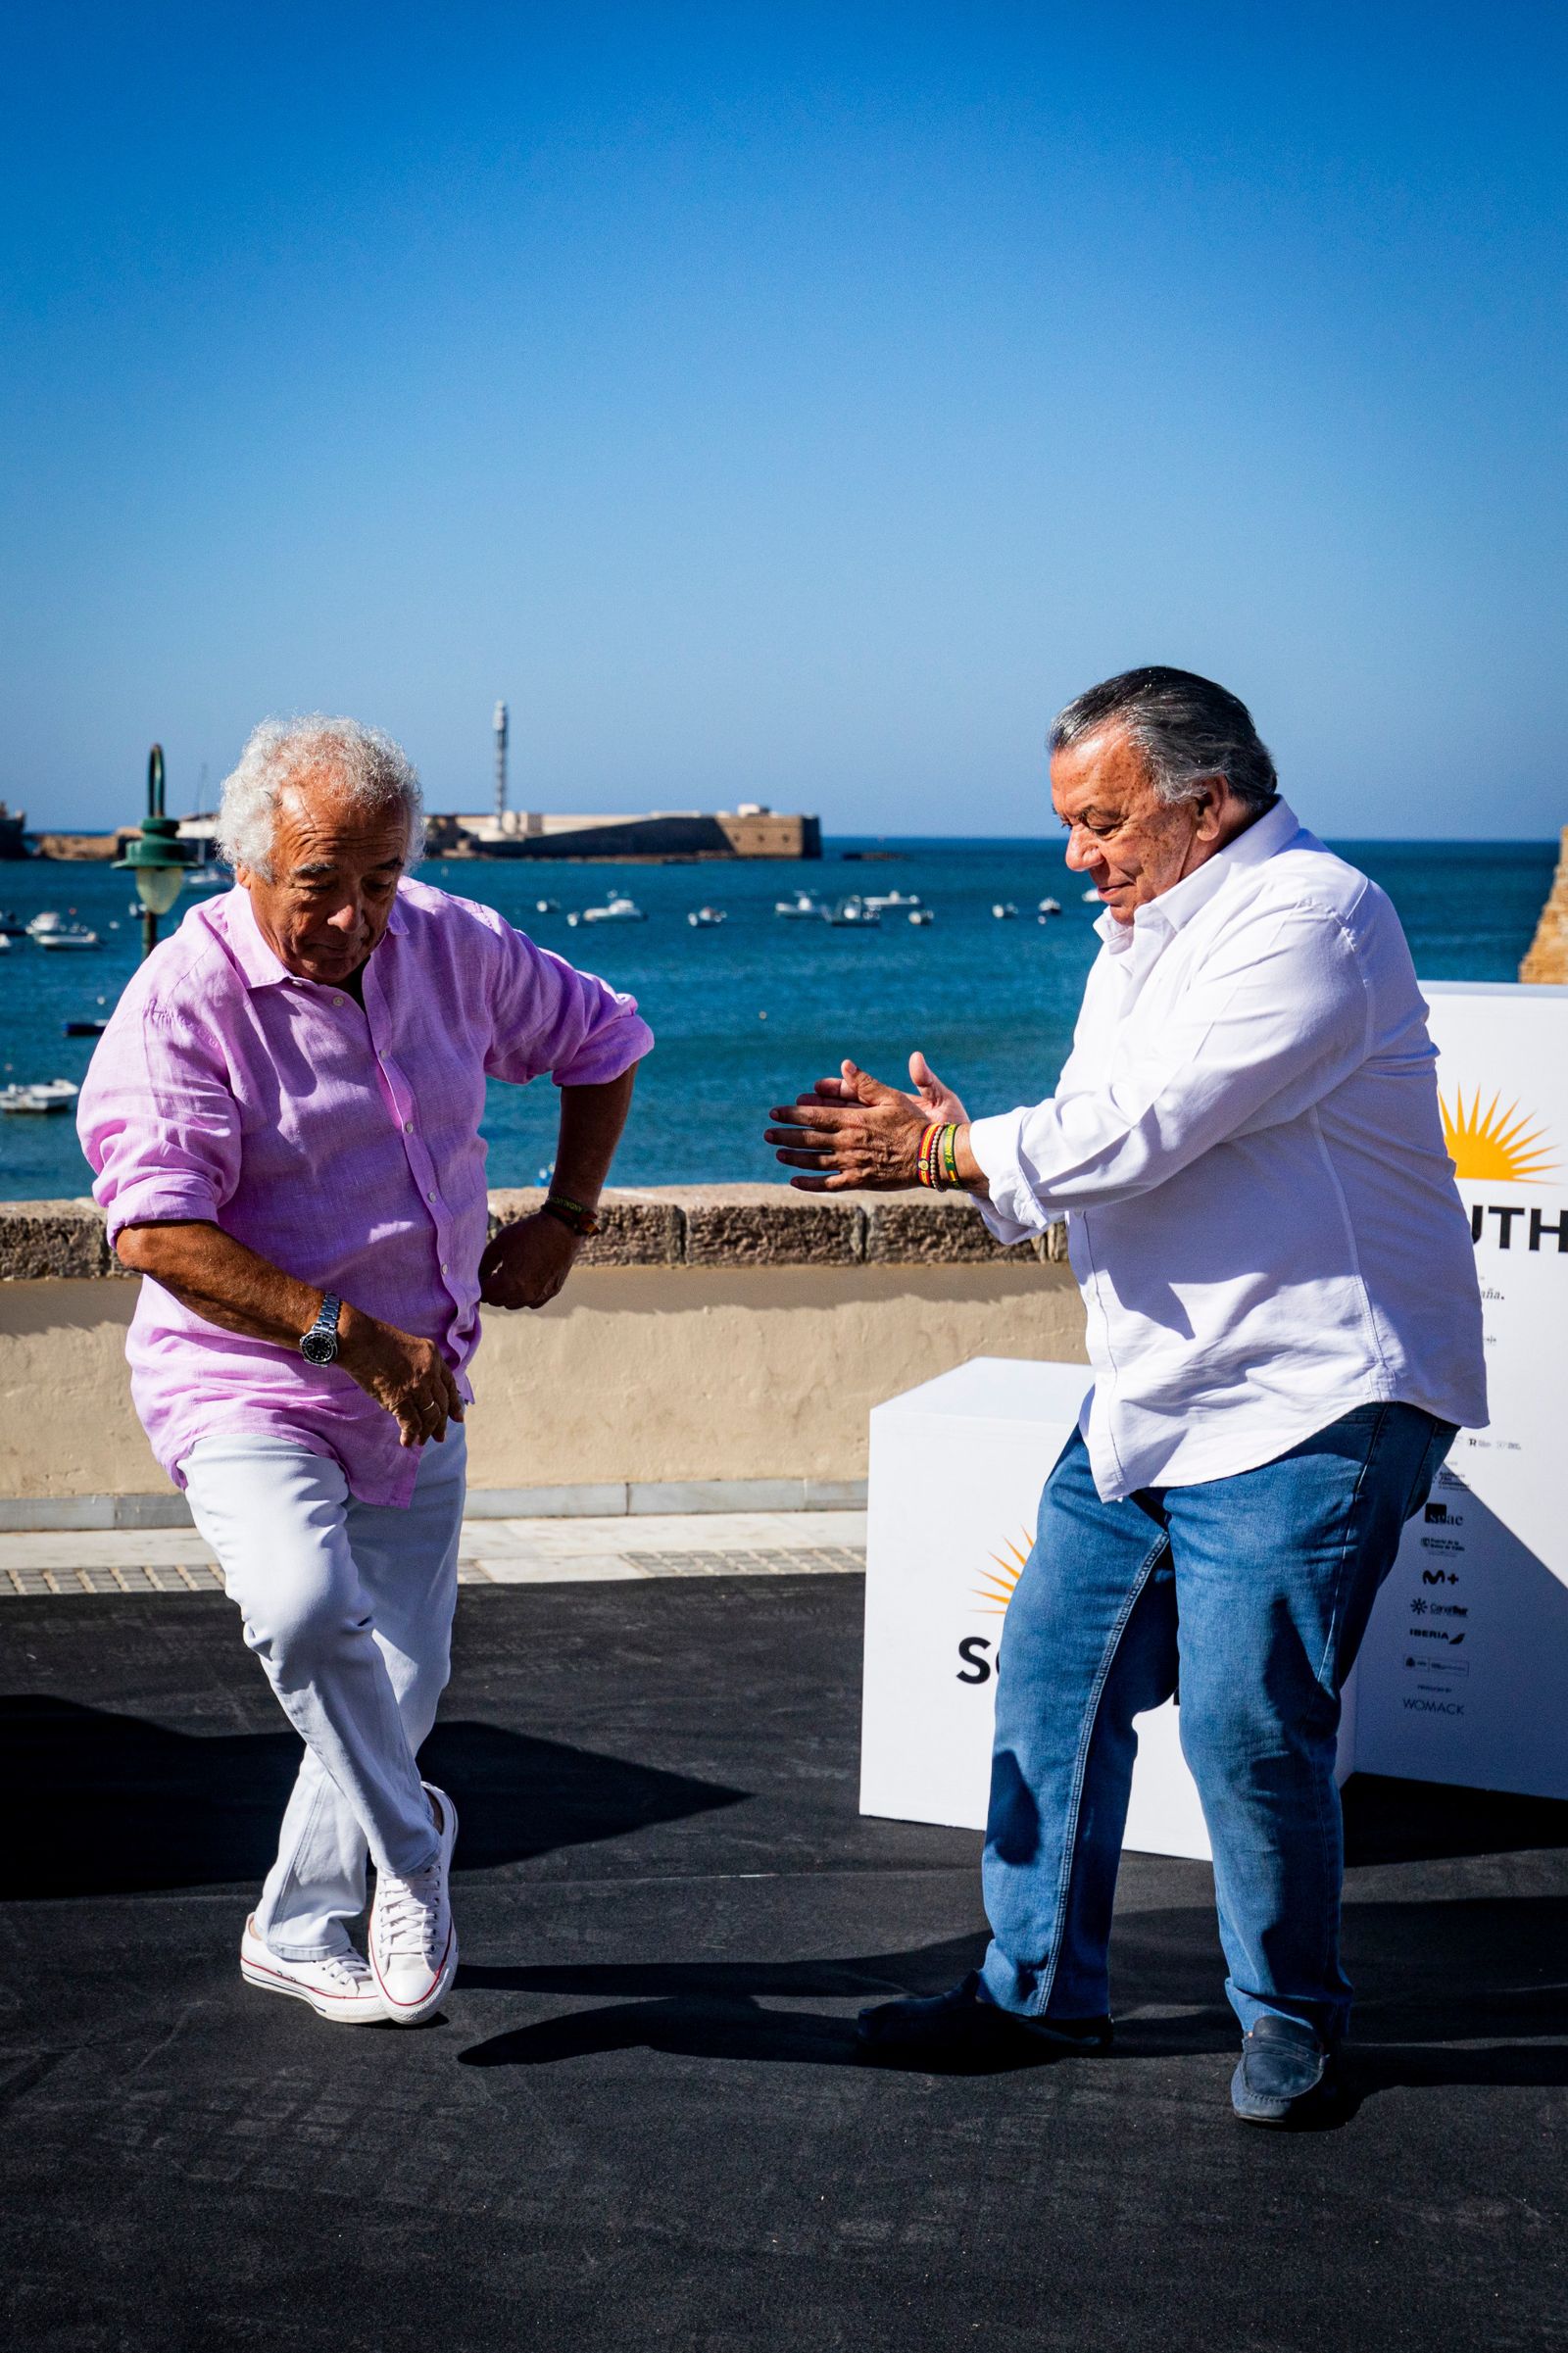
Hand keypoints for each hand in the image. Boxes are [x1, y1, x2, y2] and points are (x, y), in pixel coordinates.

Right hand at [338, 1307, 465, 1447]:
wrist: (359, 1339)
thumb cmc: (376, 1339)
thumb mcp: (409, 1346)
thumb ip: (419, 1365)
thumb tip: (418, 1389)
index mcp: (433, 1356)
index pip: (450, 1385)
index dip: (454, 1404)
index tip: (458, 1418)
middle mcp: (430, 1372)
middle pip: (441, 1403)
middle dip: (441, 1423)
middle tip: (440, 1437)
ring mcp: (416, 1387)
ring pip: (429, 1416)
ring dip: (426, 1432)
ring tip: (421, 1441)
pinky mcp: (400, 1399)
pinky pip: (411, 1423)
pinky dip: (410, 1435)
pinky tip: (407, 1441)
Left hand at [478, 1210, 581, 1310]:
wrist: (563, 1228)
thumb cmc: (529, 1232)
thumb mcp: (500, 1243)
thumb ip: (484, 1263)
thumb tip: (478, 1276)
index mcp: (510, 1283)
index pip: (484, 1294)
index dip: (479, 1283)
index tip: (481, 1272)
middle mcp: (525, 1295)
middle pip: (497, 1301)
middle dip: (491, 1289)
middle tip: (492, 1272)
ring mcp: (540, 1295)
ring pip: (513, 1303)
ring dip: (506, 1293)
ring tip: (508, 1274)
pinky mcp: (552, 1292)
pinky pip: (530, 1302)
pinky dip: (524, 1294)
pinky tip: (525, 1278)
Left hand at [764, 1052, 971, 1190]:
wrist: (930, 1156)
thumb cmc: (914, 1123)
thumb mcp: (891, 1098)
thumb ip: (866, 1083)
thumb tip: (846, 1064)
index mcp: (853, 1121)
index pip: (814, 1116)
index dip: (792, 1114)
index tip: (774, 1112)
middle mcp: (847, 1143)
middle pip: (808, 1139)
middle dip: (785, 1135)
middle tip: (767, 1133)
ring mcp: (851, 1164)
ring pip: (814, 1161)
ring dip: (793, 1157)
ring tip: (778, 1153)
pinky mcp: (859, 1181)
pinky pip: (829, 1184)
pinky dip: (810, 1184)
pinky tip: (795, 1182)